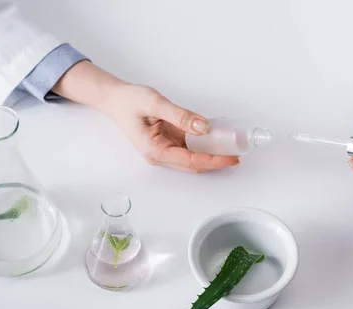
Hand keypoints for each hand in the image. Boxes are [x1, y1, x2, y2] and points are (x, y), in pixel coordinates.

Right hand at [101, 83, 238, 171]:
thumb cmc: (129, 101)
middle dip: (217, 161)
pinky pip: (189, 148)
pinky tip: (216, 137)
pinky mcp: (167, 143)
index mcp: (155, 150)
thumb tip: (203, 127)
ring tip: (231, 145)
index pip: (191, 161)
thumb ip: (180, 116)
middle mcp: (160, 155)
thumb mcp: (155, 103)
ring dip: (211, 154)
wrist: (114, 99)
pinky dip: (203, 145)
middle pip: (194, 165)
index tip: (231, 156)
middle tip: (238, 152)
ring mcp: (164, 151)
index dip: (214, 160)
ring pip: (192, 159)